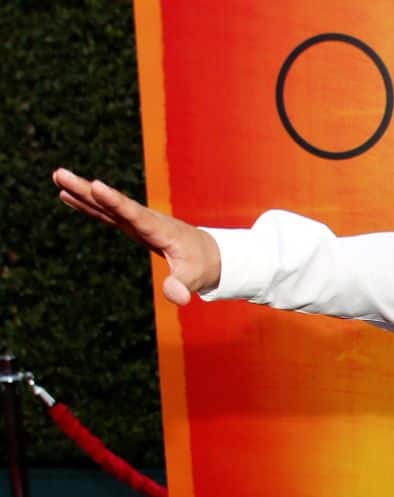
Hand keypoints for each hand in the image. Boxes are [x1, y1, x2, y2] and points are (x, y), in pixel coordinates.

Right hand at [52, 168, 220, 304]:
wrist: (208, 254)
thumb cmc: (201, 266)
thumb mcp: (194, 278)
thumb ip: (182, 286)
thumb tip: (178, 298)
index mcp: (159, 229)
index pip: (134, 214)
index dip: (115, 201)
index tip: (96, 186)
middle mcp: (146, 220)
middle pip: (113, 203)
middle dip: (87, 189)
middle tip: (60, 173)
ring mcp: (137, 221)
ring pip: (106, 204)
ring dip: (81, 191)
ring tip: (57, 176)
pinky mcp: (131, 225)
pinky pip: (105, 212)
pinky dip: (87, 204)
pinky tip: (67, 195)